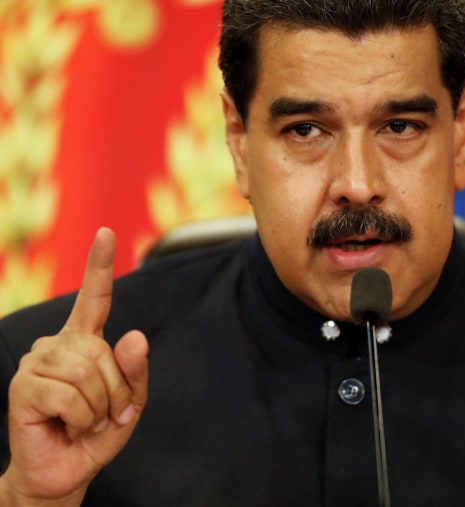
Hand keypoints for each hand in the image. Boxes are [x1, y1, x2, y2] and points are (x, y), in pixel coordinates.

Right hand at [1, 228, 148, 504]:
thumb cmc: (96, 432)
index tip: (107, 233)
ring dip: (99, 406)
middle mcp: (57, 344)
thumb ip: (135, 371)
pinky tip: (68, 425)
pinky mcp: (23, 386)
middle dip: (116, 390)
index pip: (95, 298)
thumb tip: (134, 336)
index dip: (100, 265)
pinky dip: (81, 417)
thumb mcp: (129, 403)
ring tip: (86, 420)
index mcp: (84, 342)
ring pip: (89, 372)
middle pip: (104, 351)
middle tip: (105, 413)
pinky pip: (71, 395)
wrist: (66, 471)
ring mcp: (36, 362)